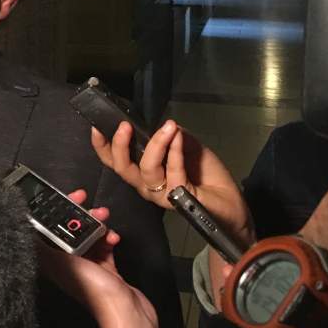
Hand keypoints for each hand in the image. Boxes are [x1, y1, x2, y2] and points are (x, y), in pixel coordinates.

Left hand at [37, 190, 160, 327]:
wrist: (126, 311)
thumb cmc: (93, 290)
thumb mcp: (64, 263)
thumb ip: (45, 245)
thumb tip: (25, 230)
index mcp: (53, 262)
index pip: (47, 230)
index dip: (52, 212)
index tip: (59, 197)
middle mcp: (68, 262)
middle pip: (69, 230)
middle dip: (77, 213)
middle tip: (86, 200)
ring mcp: (88, 265)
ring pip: (89, 235)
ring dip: (96, 223)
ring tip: (105, 218)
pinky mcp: (106, 267)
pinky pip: (104, 245)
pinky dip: (108, 238)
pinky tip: (114, 238)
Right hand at [92, 119, 254, 249]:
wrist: (231, 203)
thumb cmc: (208, 177)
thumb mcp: (189, 146)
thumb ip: (173, 137)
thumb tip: (163, 124)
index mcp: (144, 174)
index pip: (116, 162)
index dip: (103, 147)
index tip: (97, 126)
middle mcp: (147, 187)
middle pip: (122, 169)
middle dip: (120, 146)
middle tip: (125, 126)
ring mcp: (162, 195)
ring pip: (147, 171)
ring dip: (156, 144)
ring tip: (168, 128)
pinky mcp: (180, 199)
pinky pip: (173, 172)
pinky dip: (175, 151)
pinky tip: (179, 137)